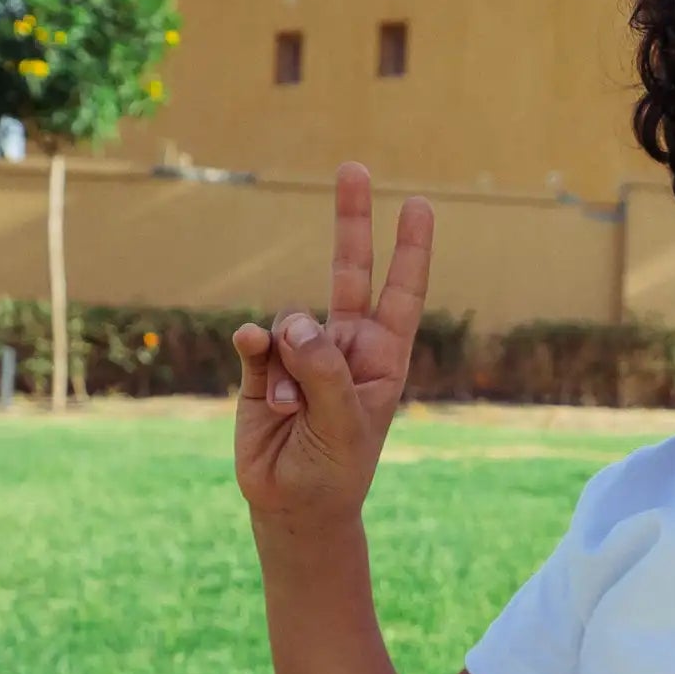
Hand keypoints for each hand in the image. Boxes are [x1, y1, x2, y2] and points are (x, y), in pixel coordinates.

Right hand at [231, 162, 433, 527]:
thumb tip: (292, 321)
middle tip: (352, 167)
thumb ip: (324, 369)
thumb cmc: (337, 469)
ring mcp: (303, 353)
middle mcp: (345, 346)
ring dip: (288, 363)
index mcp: (383, 357)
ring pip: (290, 323)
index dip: (411, 249)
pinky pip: (257, 339)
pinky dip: (256, 349)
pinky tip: (258, 365)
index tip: (419, 204)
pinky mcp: (263, 367)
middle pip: (349, 271)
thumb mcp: (345, 423)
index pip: (402, 292)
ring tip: (293, 409)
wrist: (293, 506)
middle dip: (351, 222)